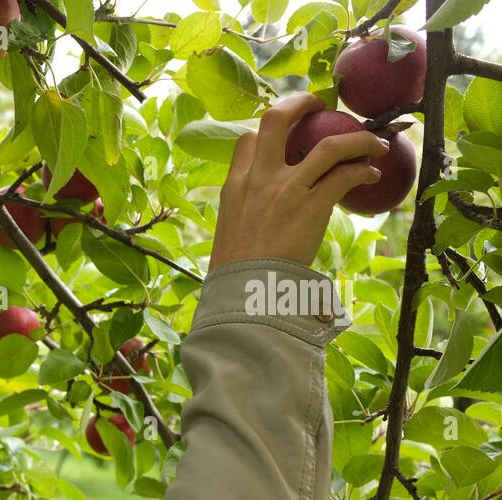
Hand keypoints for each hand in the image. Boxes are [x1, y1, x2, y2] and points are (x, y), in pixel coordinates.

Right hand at [208, 92, 390, 270]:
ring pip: (330, 145)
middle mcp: (259, 179)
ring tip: (374, 144)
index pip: (248, 140)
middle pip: (278, 119)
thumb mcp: (230, 231)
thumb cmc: (237, 271)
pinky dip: (363, 171)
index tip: (287, 133)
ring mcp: (287, 190)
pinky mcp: (312, 206)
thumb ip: (246, 210)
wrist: (245, 291)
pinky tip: (372, 176)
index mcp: (235, 185)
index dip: (269, 132)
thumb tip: (265, 212)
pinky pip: (346, 176)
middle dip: (302, 103)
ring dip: (359, 140)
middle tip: (321, 103)